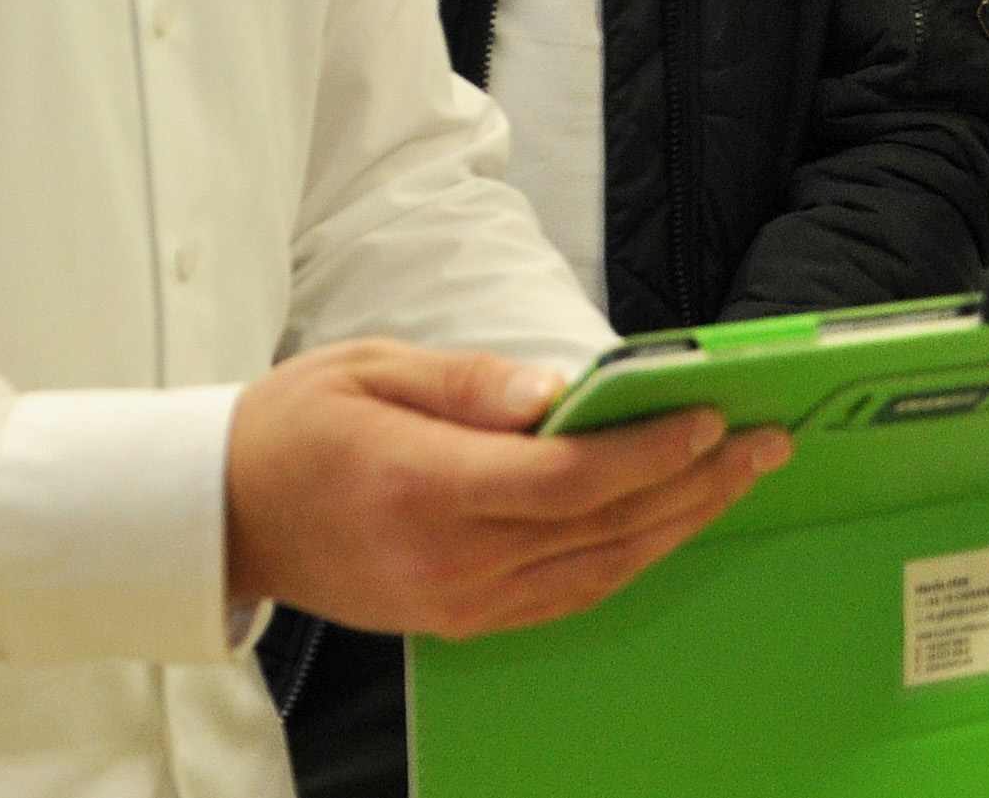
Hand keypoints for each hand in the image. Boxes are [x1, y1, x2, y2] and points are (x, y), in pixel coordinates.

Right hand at [225, 339, 788, 641]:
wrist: (224, 516)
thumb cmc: (296, 424)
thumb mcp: (372, 369)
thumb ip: (471, 383)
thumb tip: (560, 390)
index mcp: (424, 488)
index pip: (567, 479)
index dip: (649, 452)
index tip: (709, 416)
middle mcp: (451, 559)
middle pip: (602, 528)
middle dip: (695, 485)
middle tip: (764, 444)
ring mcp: (459, 601)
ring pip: (598, 571)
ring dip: (679, 526)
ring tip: (737, 479)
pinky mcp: (461, 620)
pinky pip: (567, 597)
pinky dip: (628, 561)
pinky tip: (668, 524)